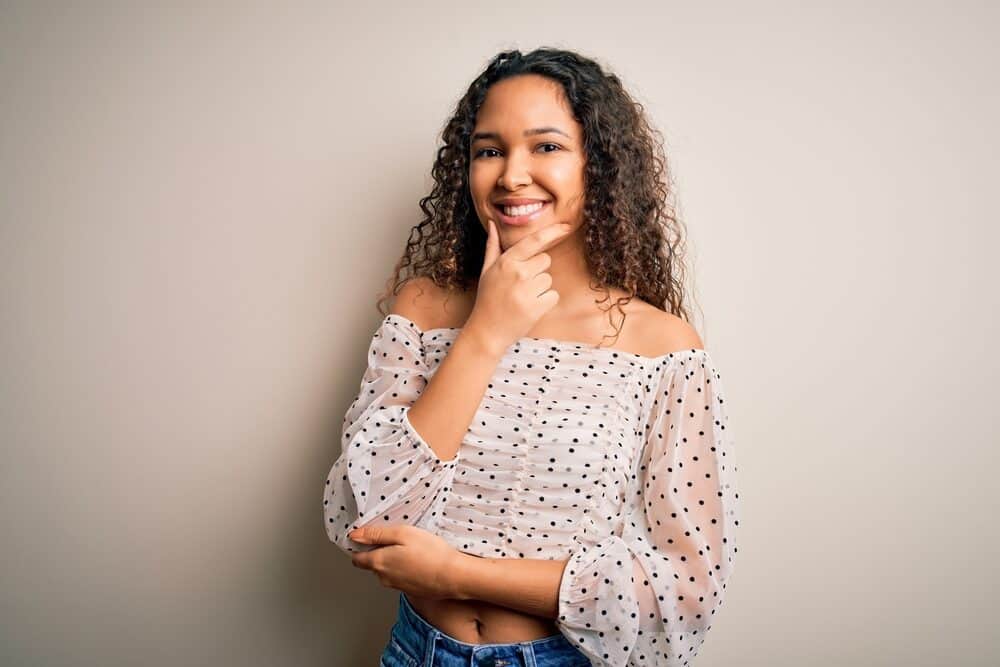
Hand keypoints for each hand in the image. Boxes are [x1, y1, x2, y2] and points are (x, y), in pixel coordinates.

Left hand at [348, 525, 461, 599]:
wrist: (453, 576)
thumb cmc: (430, 553)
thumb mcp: (402, 533)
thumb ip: (376, 534)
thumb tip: (355, 536)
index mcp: (379, 562)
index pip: (357, 558)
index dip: (359, 547)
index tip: (366, 537)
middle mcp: (384, 577)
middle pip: (372, 564)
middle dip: (378, 552)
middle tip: (396, 538)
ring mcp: (397, 586)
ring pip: (387, 570)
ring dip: (393, 560)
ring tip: (410, 548)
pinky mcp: (410, 590)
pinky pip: (401, 577)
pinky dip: (405, 568)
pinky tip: (419, 559)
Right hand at [463, 216, 573, 354]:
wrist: (487, 331)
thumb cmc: (488, 298)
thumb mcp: (487, 270)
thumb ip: (493, 246)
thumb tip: (492, 224)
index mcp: (507, 262)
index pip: (534, 241)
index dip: (552, 232)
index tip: (567, 226)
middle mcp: (518, 273)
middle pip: (546, 260)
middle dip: (538, 270)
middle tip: (520, 284)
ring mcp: (528, 291)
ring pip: (549, 279)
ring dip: (540, 288)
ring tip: (522, 297)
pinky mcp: (537, 307)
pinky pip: (553, 295)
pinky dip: (545, 301)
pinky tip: (529, 307)